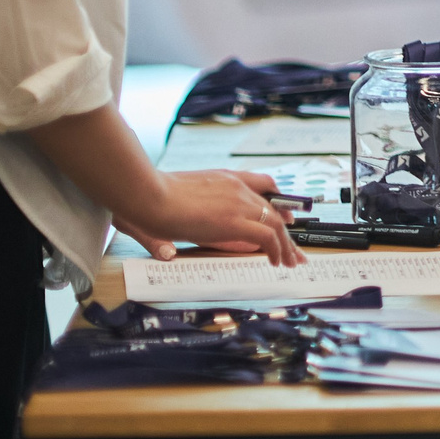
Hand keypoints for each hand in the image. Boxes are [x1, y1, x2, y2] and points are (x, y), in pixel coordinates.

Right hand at [116, 169, 304, 265]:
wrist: (147, 194)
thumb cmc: (152, 196)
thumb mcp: (178, 197)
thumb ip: (189, 212)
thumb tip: (174, 245)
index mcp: (225, 178)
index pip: (262, 183)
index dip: (276, 200)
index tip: (284, 215)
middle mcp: (237, 187)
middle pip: (273, 207)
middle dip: (286, 228)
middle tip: (292, 247)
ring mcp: (238, 203)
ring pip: (275, 223)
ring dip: (285, 244)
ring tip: (289, 260)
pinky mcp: (234, 221)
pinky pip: (266, 236)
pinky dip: (275, 249)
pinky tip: (275, 261)